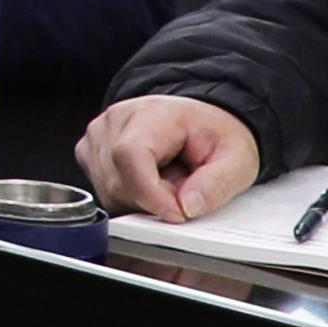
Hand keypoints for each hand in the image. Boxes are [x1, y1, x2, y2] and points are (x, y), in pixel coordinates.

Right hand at [81, 94, 262, 221]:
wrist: (198, 123)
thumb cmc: (213, 136)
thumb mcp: (238, 158)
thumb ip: (217, 183)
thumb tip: (187, 207)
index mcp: (151, 114)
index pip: (130, 155)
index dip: (150, 193)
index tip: (177, 213)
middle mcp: (114, 121)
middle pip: (119, 182)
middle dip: (154, 200)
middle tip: (184, 189)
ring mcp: (97, 137)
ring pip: (110, 193)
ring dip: (143, 201)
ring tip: (168, 181)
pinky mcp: (89, 154)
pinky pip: (105, 194)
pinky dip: (130, 198)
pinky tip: (150, 181)